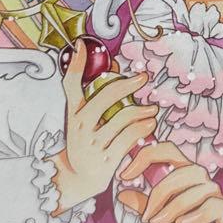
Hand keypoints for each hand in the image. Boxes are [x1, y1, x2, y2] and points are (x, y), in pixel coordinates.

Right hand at [49, 39, 157, 213]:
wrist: (76, 178)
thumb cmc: (85, 141)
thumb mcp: (83, 118)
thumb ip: (95, 94)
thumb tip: (114, 64)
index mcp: (74, 114)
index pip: (70, 85)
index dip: (76, 64)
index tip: (83, 44)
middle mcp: (80, 127)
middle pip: (106, 97)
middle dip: (127, 84)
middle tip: (143, 78)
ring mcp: (92, 145)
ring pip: (123, 118)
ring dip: (142, 111)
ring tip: (152, 110)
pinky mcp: (105, 161)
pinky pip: (129, 138)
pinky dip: (142, 128)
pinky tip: (150, 124)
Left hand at [117, 141, 222, 222]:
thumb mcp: (164, 221)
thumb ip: (146, 207)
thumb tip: (122, 193)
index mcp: (184, 174)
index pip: (167, 150)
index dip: (145, 155)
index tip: (124, 174)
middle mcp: (201, 178)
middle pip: (179, 171)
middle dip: (157, 193)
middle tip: (146, 217)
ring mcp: (215, 192)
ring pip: (193, 189)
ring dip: (172, 208)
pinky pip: (211, 205)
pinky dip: (194, 215)